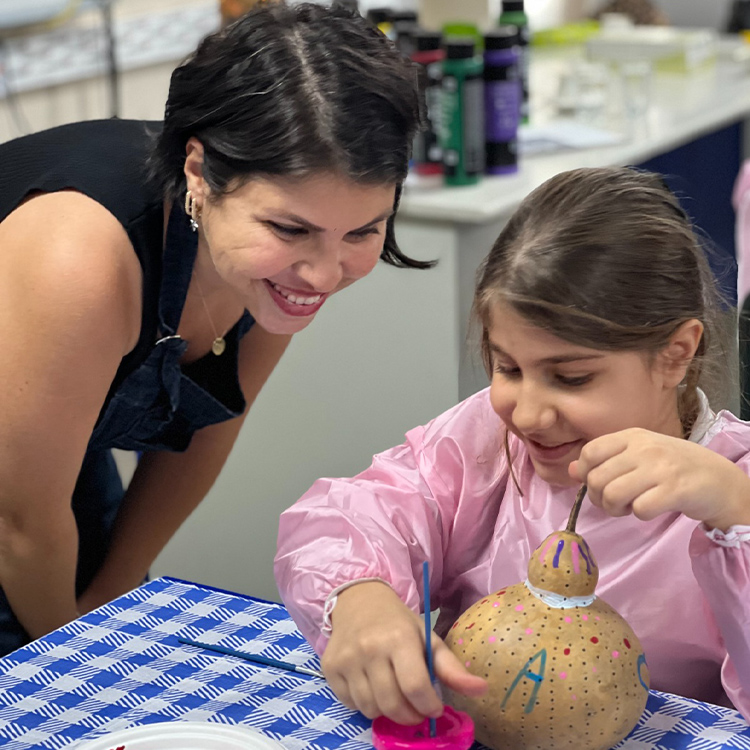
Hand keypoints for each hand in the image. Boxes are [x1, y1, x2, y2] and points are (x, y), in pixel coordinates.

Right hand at [323, 581, 486, 724]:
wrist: (358, 600)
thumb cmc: (397, 621)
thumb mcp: (427, 637)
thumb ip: (452, 668)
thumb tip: (482, 690)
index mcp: (399, 638)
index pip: (416, 687)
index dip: (428, 706)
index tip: (434, 707)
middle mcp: (370, 648)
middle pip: (392, 704)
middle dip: (409, 715)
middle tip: (415, 709)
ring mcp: (346, 659)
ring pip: (370, 709)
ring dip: (386, 710)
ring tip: (393, 694)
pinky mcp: (329, 668)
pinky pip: (350, 704)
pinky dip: (364, 703)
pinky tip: (372, 686)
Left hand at [569, 428, 749, 529]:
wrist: (719, 479)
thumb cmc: (674, 466)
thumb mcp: (639, 455)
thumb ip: (606, 460)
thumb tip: (571, 470)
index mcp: (632, 436)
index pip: (590, 452)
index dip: (585, 473)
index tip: (596, 484)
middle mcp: (644, 448)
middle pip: (596, 479)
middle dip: (599, 498)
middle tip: (615, 502)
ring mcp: (660, 468)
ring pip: (612, 495)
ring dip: (616, 509)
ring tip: (630, 506)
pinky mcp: (675, 490)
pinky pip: (639, 509)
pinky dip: (639, 514)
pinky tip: (650, 508)